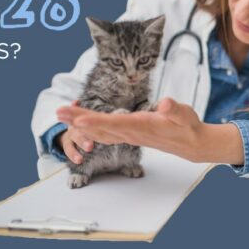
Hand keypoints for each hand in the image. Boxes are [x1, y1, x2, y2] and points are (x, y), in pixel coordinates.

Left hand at [56, 97, 243, 164]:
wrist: (190, 144)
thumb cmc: (187, 126)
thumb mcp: (185, 115)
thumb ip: (175, 110)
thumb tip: (165, 104)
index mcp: (140, 126)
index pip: (113, 124)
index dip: (94, 121)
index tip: (77, 120)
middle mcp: (130, 133)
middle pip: (99, 127)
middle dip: (77, 119)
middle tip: (58, 112)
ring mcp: (127, 135)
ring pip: (98, 130)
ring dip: (79, 123)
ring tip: (62, 115)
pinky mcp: (128, 135)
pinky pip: (104, 132)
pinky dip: (89, 127)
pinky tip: (79, 125)